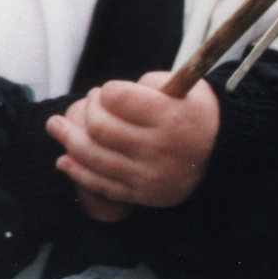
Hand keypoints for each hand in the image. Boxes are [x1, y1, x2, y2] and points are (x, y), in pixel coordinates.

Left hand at [46, 71, 219, 211]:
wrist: (222, 155)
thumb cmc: (197, 114)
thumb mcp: (188, 88)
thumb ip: (150, 84)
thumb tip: (108, 96)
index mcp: (174, 117)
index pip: (118, 99)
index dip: (107, 91)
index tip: (108, 91)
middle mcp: (161, 148)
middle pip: (100, 127)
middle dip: (88, 110)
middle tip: (89, 102)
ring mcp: (149, 174)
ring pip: (93, 155)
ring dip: (68, 138)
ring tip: (55, 126)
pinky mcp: (141, 194)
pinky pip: (99, 183)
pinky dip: (77, 170)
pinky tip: (64, 159)